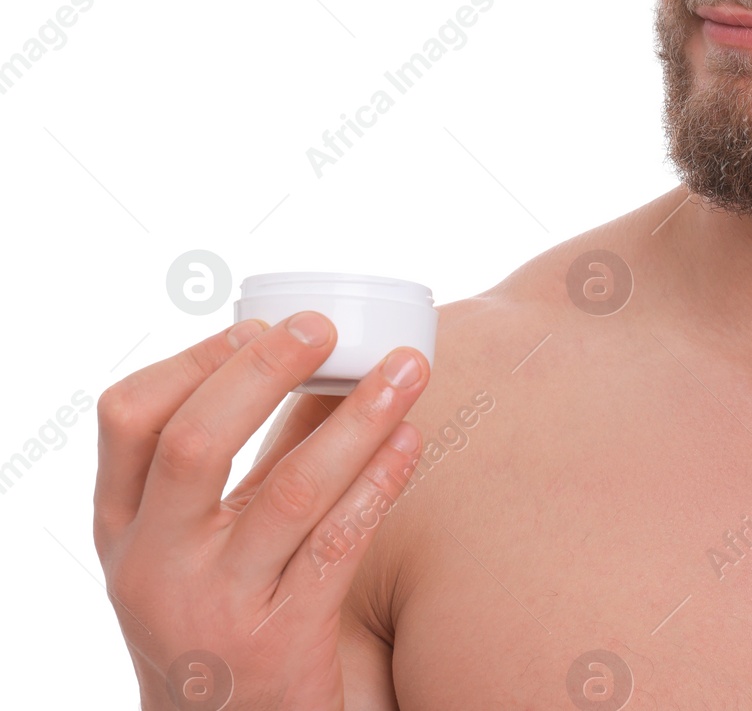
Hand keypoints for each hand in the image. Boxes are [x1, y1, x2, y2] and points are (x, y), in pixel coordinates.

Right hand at [93, 313, 429, 709]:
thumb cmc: (225, 612)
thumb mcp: (204, 540)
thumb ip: (252, 457)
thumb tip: (318, 359)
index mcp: (124, 528)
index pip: (129, 419)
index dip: (196, 359)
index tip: (261, 323)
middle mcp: (155, 566)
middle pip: (195, 444)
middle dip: (265, 371)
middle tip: (326, 328)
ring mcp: (215, 607)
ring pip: (289, 491)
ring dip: (357, 419)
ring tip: (408, 369)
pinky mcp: (280, 643)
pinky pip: (339, 545)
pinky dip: (380, 483)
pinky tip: (412, 441)